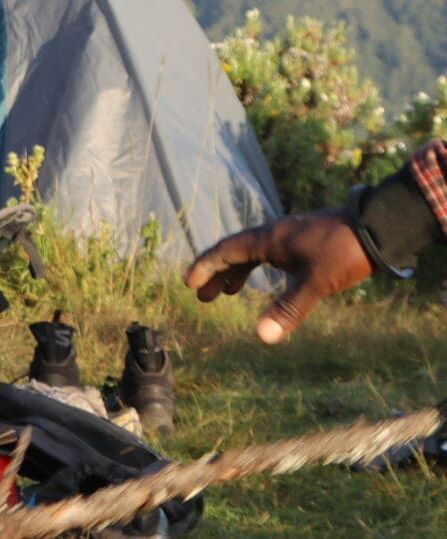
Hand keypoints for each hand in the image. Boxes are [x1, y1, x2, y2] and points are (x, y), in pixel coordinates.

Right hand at [184, 206, 375, 342]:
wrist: (376, 228)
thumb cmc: (343, 253)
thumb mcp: (315, 283)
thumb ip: (288, 308)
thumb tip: (262, 337)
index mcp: (267, 240)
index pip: (225, 251)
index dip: (205, 266)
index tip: (189, 283)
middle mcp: (272, 234)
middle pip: (234, 253)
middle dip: (217, 275)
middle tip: (204, 297)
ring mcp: (288, 236)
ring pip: (252, 253)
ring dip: (236, 272)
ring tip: (228, 293)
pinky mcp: (303, 240)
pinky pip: (269, 254)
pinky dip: (258, 268)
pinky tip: (267, 280)